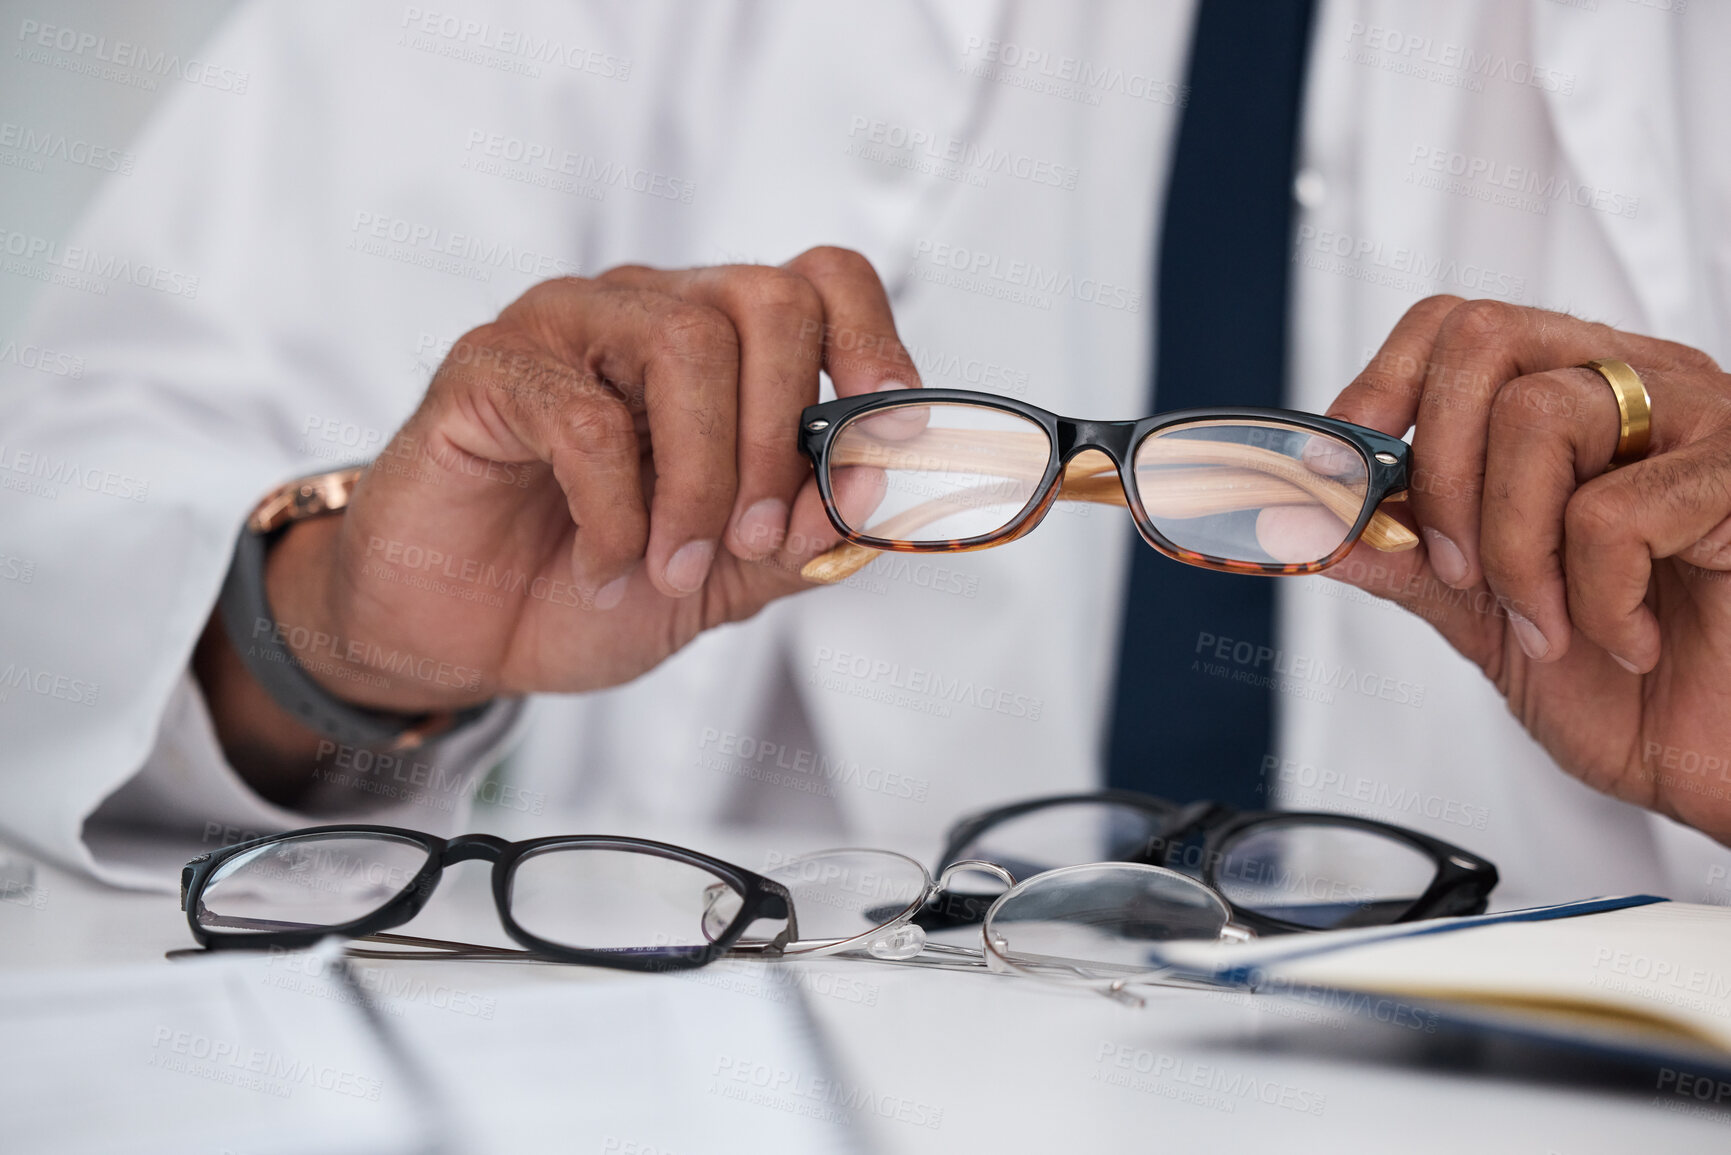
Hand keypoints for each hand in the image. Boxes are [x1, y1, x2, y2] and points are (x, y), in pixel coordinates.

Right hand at [215, 248, 919, 725]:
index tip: (891, 433)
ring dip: (702, 481)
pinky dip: (615, 512)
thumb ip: (803, 536)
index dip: (872, 344)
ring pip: (685, 346)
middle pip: (767, 301)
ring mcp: (568, 328)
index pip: (822, 281)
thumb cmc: (586, 584)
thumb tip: (870, 490)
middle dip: (781, 439)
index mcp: (721, 347)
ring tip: (675, 566)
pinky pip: (582, 416)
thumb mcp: (727, 577)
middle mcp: (651, 312)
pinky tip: (607, 566)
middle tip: (757, 539)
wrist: (461, 635)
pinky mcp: (490, 368)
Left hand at [1323, 296, 1730, 842]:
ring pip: (1539, 415)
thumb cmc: (1631, 685)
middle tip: (1457, 572)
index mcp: (1574, 402)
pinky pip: (1617, 511)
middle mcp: (1636, 391)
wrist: (1725, 762)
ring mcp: (1699, 425)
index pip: (1454, 326)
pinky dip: (1596, 598)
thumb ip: (1399, 554)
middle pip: (1483, 338)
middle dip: (1438, 472)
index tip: (1342, 472)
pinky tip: (1627, 638)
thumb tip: (1299, 515)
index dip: (1380, 387)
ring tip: (1547, 625)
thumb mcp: (1482, 614)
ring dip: (1512, 550)